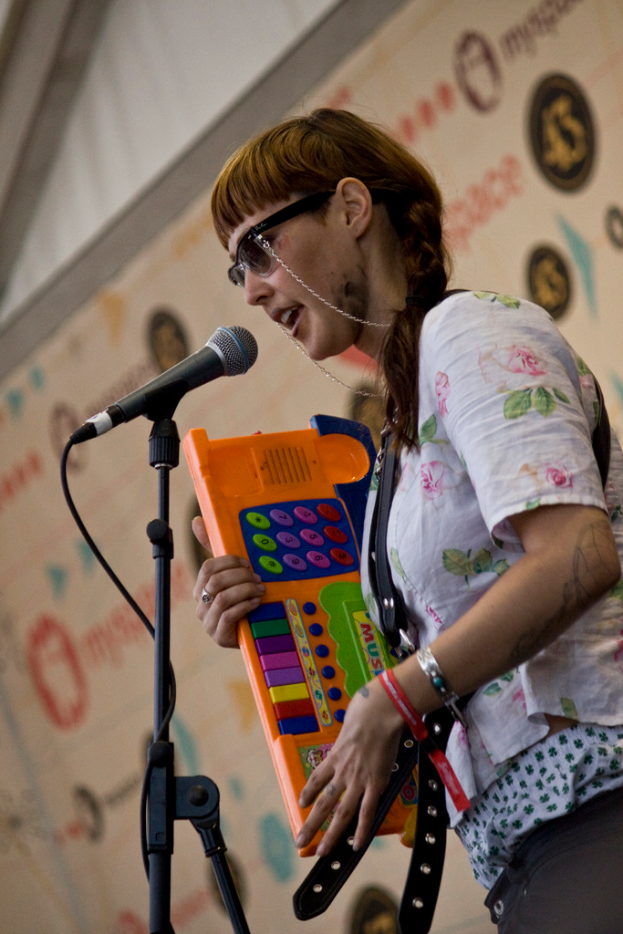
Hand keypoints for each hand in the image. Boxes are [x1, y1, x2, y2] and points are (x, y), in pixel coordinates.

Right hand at [192, 516, 265, 646]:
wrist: (252, 632)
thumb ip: (215, 549)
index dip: (229, 562)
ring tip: (260, 589)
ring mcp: (208, 622)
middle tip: (257, 576)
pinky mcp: (219, 636)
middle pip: (215, 582)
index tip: (247, 562)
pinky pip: (229, 616)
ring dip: (245, 590)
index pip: (208, 567)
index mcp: (200, 588)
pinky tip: (256, 602)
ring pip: (223, 598)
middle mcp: (200, 604)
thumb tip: (196, 520)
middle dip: (240, 576)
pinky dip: (245, 605)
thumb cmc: (240, 600)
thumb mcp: (231, 574)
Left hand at [295, 676, 403, 854]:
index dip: (308, 792)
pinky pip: (367, 811)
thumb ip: (348, 734)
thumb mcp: (349, 722)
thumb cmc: (366, 709)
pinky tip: (357, 844)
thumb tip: (353, 727)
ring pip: (341, 813)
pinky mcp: (376, 783)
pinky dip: (362, 830)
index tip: (301, 802)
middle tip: (299, 840)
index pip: (316, 778)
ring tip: (322, 852)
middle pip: (323, 803)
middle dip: (310, 824)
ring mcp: (358, 779)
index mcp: (334, 755)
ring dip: (331, 834)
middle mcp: (342, 771)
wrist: (380, 710)